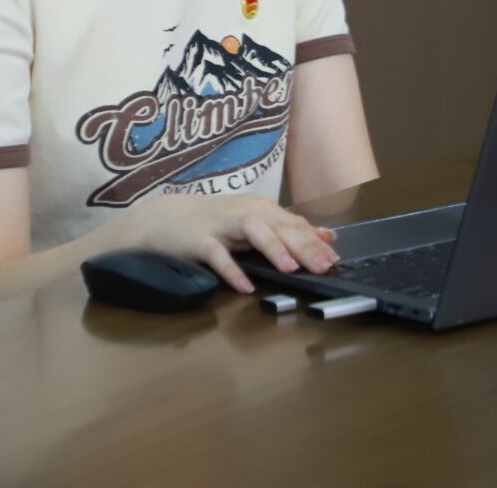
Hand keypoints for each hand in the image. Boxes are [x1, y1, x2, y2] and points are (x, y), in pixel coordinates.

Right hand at [114, 193, 340, 293]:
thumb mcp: (253, 221)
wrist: (160, 219)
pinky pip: (216, 254)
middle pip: (278, 225)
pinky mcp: (197, 240)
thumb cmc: (211, 222)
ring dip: (272, 247)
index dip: (315, 240)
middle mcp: (243, 213)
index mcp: (259, 210)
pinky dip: (231, 270)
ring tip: (290, 269)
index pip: (293, 223)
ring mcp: (220, 226)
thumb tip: (328, 234)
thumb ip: (289, 229)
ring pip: (252, 230)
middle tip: (324, 265)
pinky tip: (245, 286)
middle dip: (303, 245)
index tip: (336, 259)